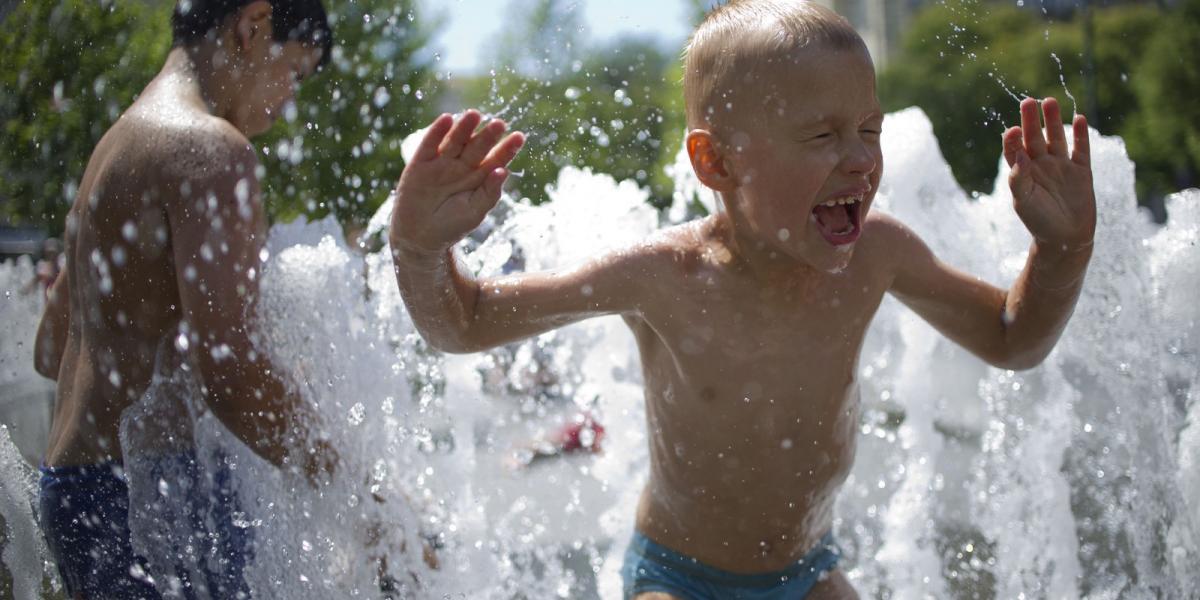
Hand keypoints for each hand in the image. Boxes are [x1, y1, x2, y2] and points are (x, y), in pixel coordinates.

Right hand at [390, 111, 524, 254]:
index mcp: (479, 176)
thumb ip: (490, 193)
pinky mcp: (420, 163)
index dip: (507, 148)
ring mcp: (441, 163)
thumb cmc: (452, 226)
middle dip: (487, 136)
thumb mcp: (475, 213)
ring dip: (464, 128)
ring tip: (474, 115)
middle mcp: (462, 165)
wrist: (419, 237)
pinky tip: (446, 119)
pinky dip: (437, 132)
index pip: (496, 158)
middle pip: (477, 147)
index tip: (519, 137)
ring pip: (455, 141)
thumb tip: (503, 171)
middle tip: (499, 124)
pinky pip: (429, 144)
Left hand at [1003, 97, 1095, 251]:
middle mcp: (1041, 165)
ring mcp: (1062, 166)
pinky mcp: (1081, 171)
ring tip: (1050, 101)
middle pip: (1035, 137)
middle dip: (1031, 120)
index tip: (1012, 130)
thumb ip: (1019, 178)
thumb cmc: (1039, 222)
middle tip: (1028, 101)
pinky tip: (1078, 118)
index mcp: (1023, 172)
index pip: (1015, 149)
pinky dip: (1080, 135)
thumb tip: (1018, 154)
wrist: (1066, 239)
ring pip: (1057, 138)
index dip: (1012, 139)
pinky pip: (1081, 149)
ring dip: (1053, 121)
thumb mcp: (1024, 201)